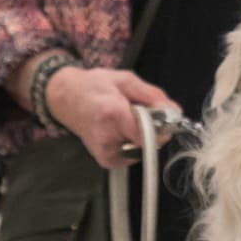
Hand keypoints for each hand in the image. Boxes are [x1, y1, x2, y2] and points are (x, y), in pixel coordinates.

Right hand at [44, 66, 174, 169]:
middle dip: (153, 127)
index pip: (148, 134)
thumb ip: (153, 96)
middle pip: (149, 141)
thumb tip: (175, 111)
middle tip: (139, 111)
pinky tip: (120, 129)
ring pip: (143, 148)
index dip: (162, 126)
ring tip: (126, 118)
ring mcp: (105, 152)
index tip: (164, 116)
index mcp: (113, 114)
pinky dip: (133, 142)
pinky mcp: (106, 161)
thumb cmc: (93, 86)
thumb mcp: (125, 80)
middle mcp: (108, 137)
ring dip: (142, 134)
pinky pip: (133, 154)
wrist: (64, 98)